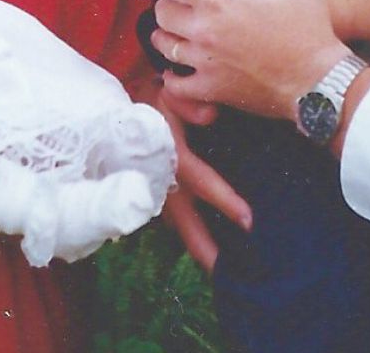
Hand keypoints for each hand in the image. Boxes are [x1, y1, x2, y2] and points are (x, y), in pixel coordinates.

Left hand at [131, 0, 349, 120]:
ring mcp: (204, 62)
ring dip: (168, 34)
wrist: (318, 81)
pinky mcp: (210, 89)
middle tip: (178, 0)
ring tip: (179, 29)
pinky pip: (175, 82)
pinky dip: (174, 74)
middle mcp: (203, 29)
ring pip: (164, 44)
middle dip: (166, 3)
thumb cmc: (308, 25)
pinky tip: (182, 67)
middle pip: (161, 12)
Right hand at [154, 86, 250, 271]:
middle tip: (230, 276)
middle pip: (185, 222)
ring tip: (221, 268)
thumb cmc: (152, 99)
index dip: (223, 200)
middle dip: (206, 250)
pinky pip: (174, 218)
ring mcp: (156, 191)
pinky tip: (205, 244)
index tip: (248, 221)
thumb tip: (209, 114)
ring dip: (197, 245)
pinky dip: (188, 232)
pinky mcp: (155, 193)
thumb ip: (189, 103)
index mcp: (169, 155)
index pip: (200, 181)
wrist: (121, 106)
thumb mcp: (170, 93)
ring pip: (178, 225)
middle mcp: (162, 180)